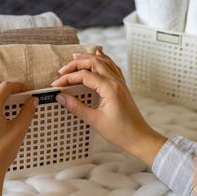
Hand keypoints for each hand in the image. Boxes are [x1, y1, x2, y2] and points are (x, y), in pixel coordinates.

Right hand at [52, 50, 166, 165]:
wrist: (139, 137)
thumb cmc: (121, 132)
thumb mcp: (95, 121)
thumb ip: (77, 108)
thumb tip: (61, 97)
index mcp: (110, 89)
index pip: (85, 76)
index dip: (68, 78)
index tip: (57, 85)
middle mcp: (116, 82)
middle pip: (94, 62)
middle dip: (76, 64)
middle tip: (62, 70)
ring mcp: (121, 83)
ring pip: (104, 62)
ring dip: (89, 58)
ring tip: (75, 58)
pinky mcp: (122, 87)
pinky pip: (112, 67)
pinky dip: (102, 60)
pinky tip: (98, 57)